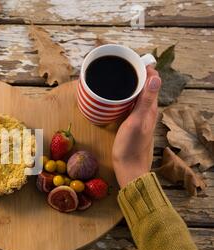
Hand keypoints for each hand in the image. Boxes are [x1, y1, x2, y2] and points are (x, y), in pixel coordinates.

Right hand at [112, 66, 161, 187]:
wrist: (128, 167)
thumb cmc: (130, 146)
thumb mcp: (137, 121)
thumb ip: (146, 101)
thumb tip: (156, 77)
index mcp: (150, 107)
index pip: (152, 80)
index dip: (144, 68)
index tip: (131, 60)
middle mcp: (147, 109)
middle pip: (145, 85)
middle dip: (135, 73)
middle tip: (120, 65)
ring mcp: (139, 116)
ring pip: (137, 94)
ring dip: (130, 84)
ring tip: (117, 76)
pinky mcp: (131, 122)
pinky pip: (130, 103)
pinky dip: (124, 95)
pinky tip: (115, 96)